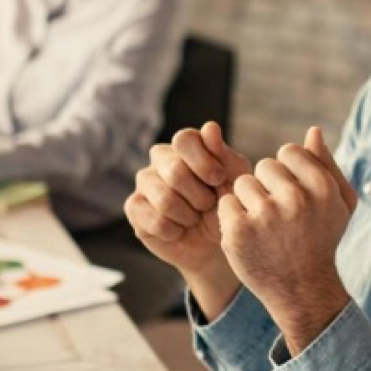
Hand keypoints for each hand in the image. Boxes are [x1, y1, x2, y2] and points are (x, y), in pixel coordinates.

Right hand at [125, 121, 251, 281]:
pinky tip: (179, 231)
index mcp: (185, 146)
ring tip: (194, 218)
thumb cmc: (226, 205)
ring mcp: (144, 182)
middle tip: (208, 205)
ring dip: (188, 216)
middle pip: (175, 172)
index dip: (204, 163)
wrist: (216, 243)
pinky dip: (174, 231)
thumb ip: (225, 155)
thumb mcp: (235, 180)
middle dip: (201, 197)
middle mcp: (160, 159)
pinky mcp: (134, 207)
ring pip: (164, 199)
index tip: (219, 179)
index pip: (184, 140)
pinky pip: (154, 221)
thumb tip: (210, 127)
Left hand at [218, 126, 357, 351]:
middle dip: (268, 187)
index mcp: (322, 187)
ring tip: (264, 227)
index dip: (288, 173)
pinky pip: (226, 204)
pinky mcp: (239, 231)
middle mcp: (296, 198)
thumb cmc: (321, 241)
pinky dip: (233, 218)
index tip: (293, 197)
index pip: (289, 152)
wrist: (303, 290)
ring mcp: (265, 215)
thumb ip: (326, 165)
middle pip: (264, 166)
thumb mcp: (338, 204)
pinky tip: (250, 236)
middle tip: (279, 216)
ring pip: (243, 183)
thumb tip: (312, 130)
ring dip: (249, 202)